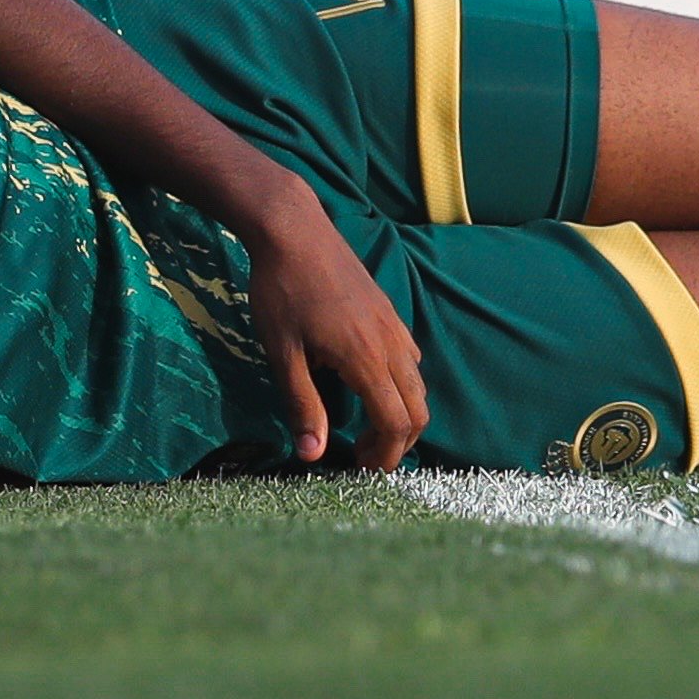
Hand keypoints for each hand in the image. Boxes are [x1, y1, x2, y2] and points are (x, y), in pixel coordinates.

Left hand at [240, 193, 427, 469]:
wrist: (293, 230)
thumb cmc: (280, 291)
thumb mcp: (282, 353)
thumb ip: (302, 405)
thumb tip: (312, 456)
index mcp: (366, 359)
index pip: (395, 423)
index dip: (384, 455)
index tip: (361, 469)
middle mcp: (391, 344)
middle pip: (418, 410)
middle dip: (398, 442)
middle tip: (364, 457)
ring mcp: (394, 325)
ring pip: (418, 385)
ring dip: (402, 415)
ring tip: (367, 427)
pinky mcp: (388, 312)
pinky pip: (410, 359)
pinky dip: (402, 386)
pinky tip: (369, 384)